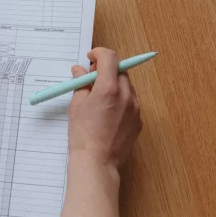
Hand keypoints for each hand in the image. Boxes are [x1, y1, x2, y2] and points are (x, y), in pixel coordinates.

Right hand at [67, 48, 141, 169]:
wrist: (97, 163)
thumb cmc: (83, 136)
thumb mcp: (76, 106)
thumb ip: (81, 84)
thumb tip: (80, 71)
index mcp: (108, 89)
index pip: (109, 58)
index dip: (99, 54)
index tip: (91, 58)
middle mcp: (126, 96)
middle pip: (120, 71)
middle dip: (106, 70)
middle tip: (92, 78)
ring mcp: (135, 109)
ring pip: (127, 87)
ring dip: (114, 85)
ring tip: (99, 99)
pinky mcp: (138, 121)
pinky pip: (131, 102)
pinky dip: (121, 101)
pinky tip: (108, 113)